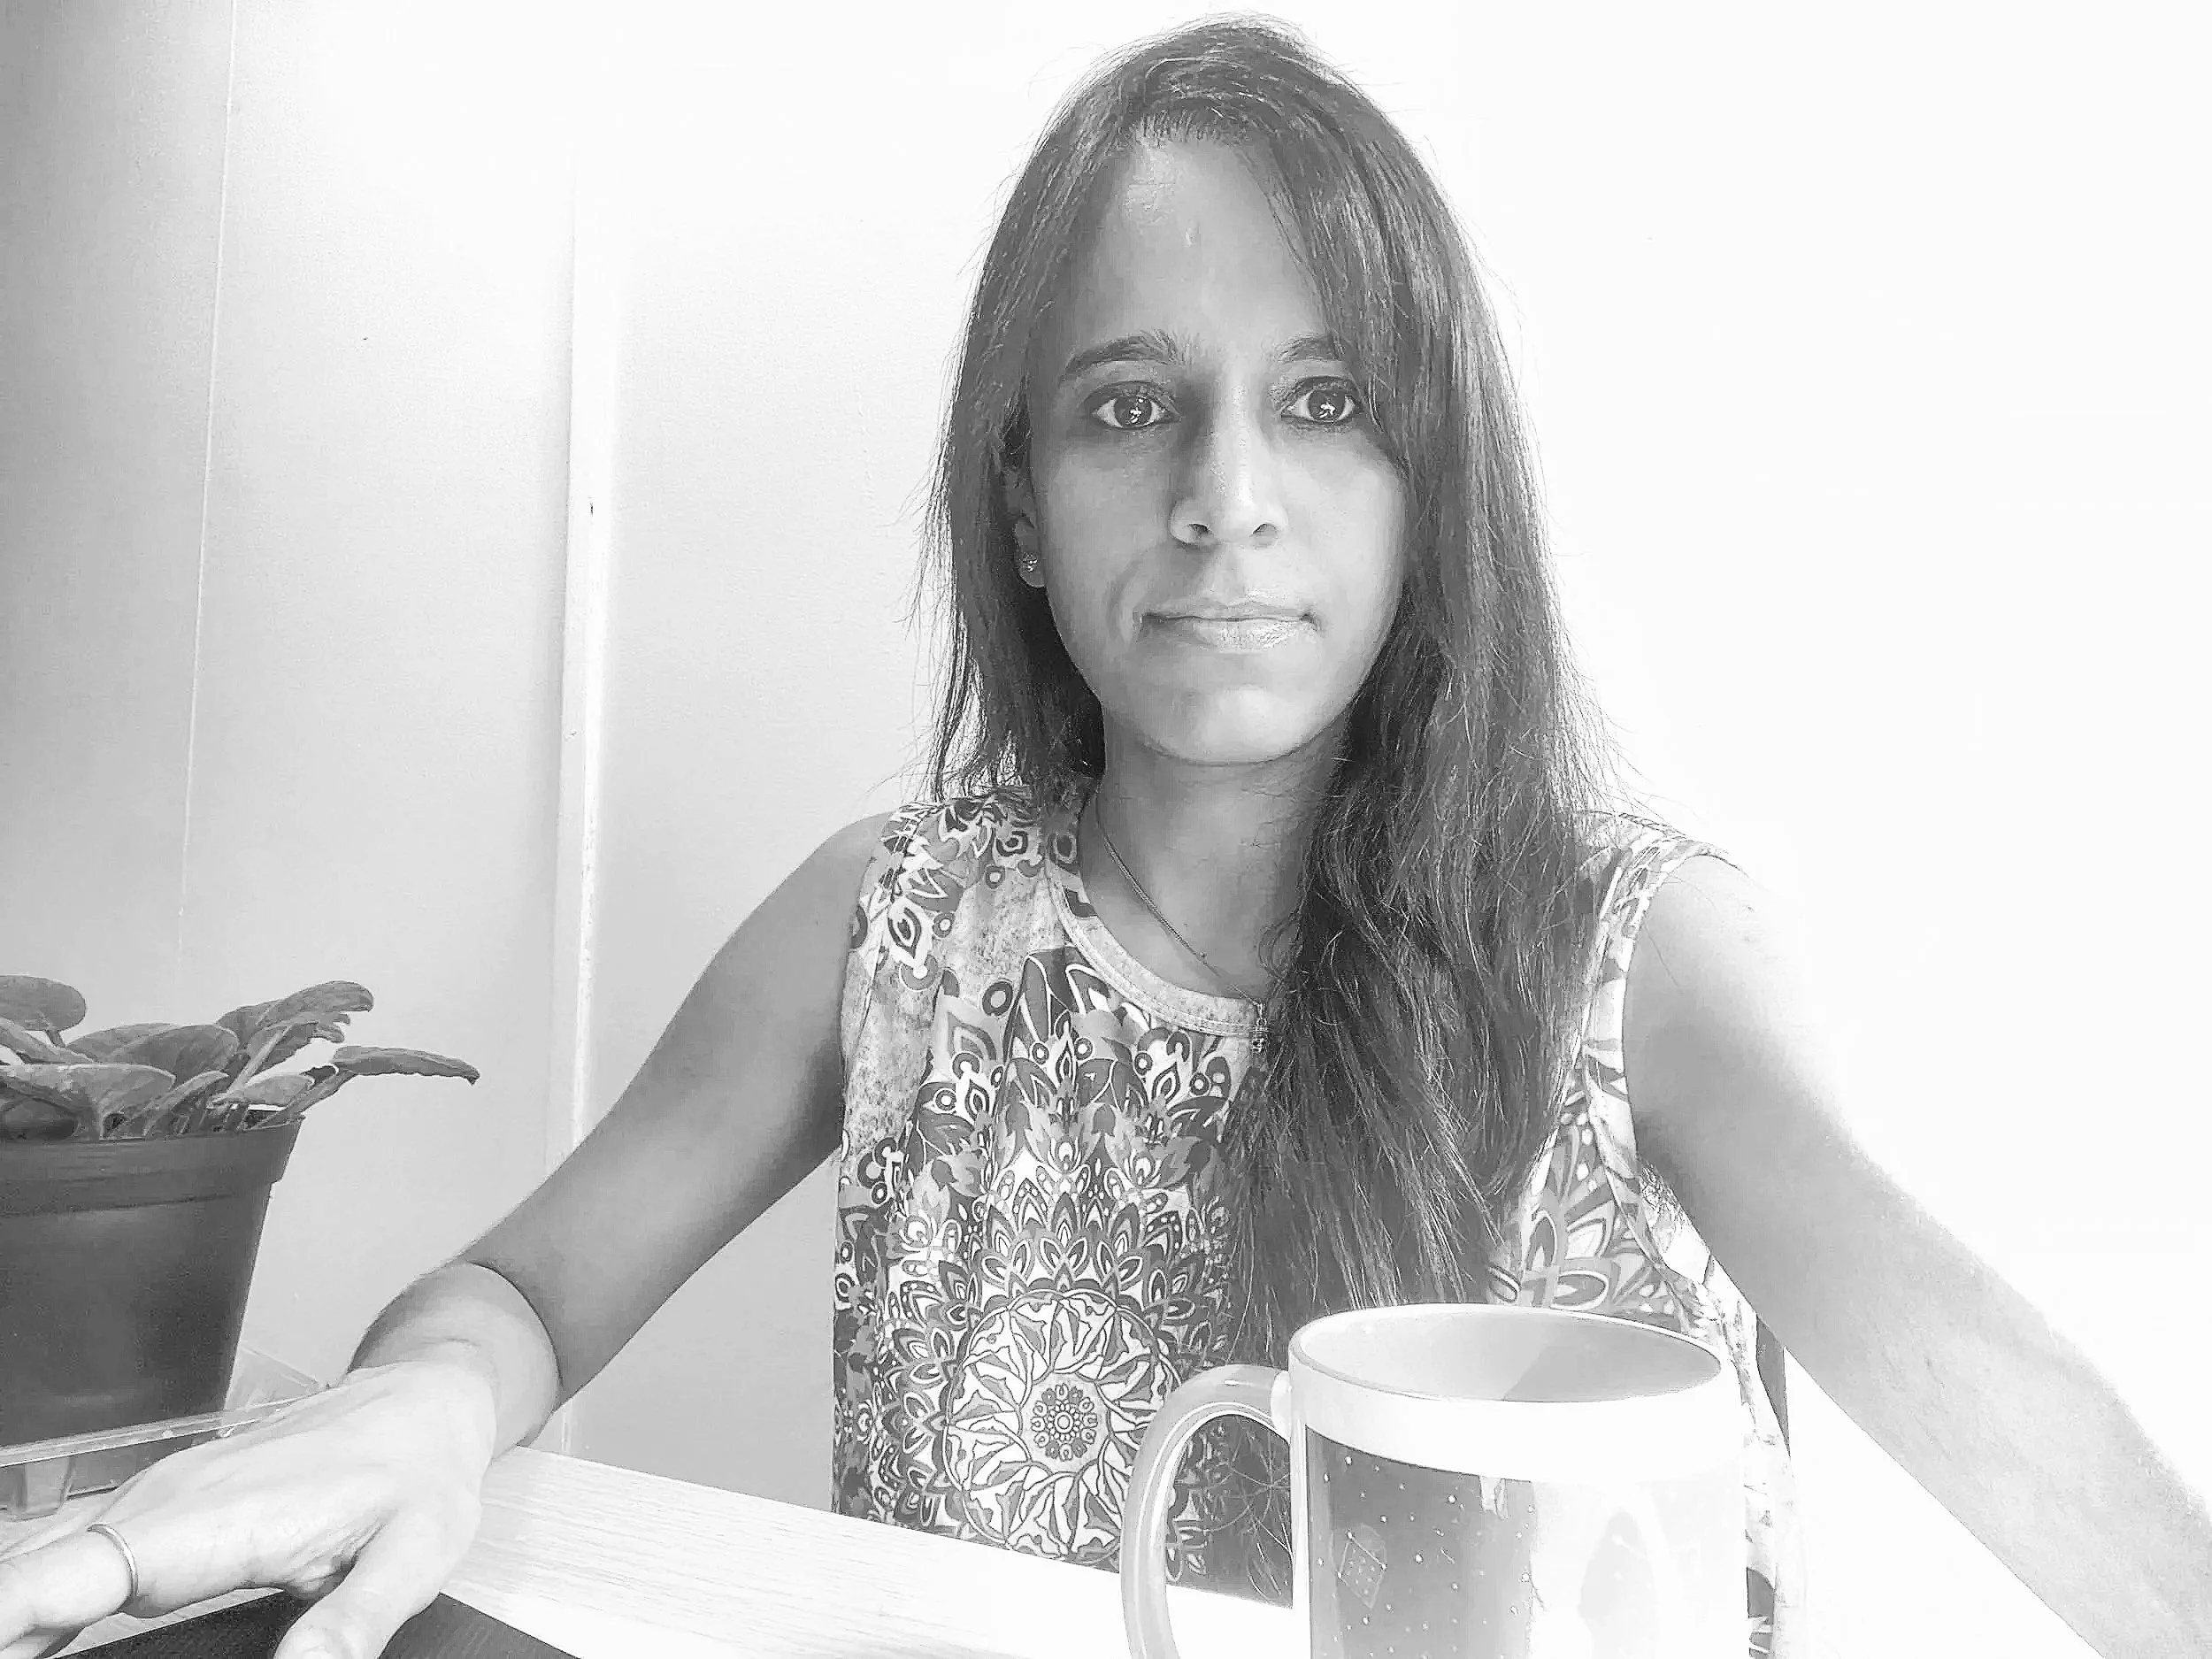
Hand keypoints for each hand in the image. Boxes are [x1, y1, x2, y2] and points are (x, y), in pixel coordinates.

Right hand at [0, 1357, 498, 1658]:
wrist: (424, 1406)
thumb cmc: (418, 1472)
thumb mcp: (413, 1553)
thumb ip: (356, 1620)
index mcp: (216, 1519)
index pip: (78, 1571)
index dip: (12, 1610)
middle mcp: (167, 1504)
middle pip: (36, 1574)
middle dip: (2, 1624)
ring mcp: (156, 1503)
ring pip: (41, 1563)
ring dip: (10, 1613)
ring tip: (4, 1650)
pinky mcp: (158, 1511)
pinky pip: (67, 1556)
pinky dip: (31, 1595)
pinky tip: (20, 1634)